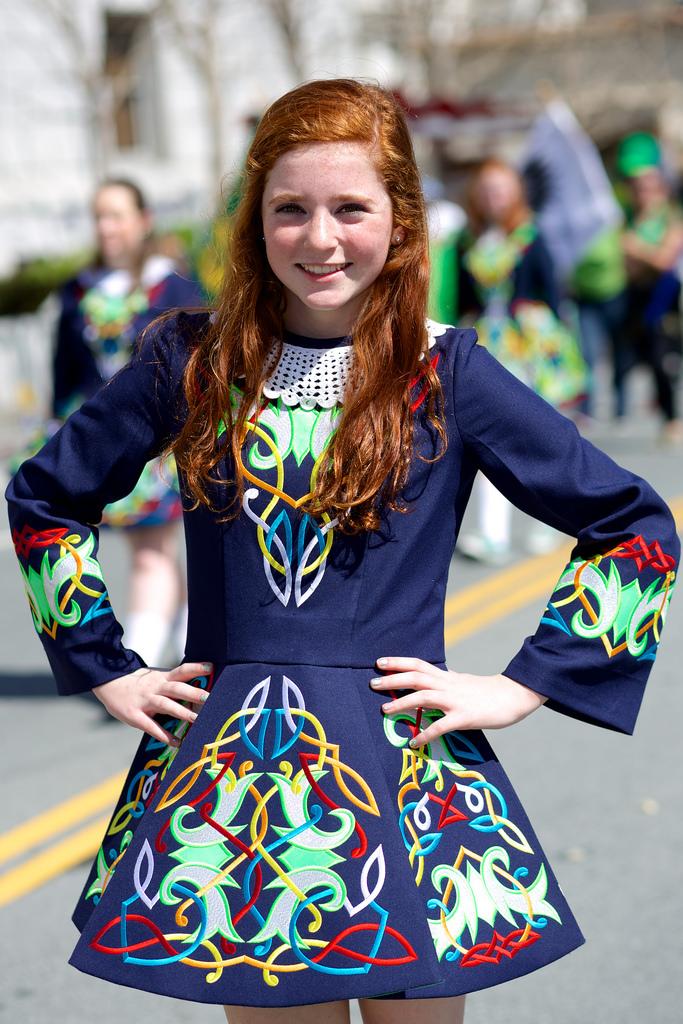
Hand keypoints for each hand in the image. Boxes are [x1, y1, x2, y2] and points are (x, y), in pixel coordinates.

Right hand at [93, 661, 213, 746]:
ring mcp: (145, 701)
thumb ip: (173, 684)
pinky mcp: (135, 715)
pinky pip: (151, 726)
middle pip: (177, 688)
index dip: (196, 668)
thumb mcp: (156, 678)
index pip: (181, 670)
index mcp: (162, 677)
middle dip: (193, 693)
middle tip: (209, 698)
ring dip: (182, 713)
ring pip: (166, 705)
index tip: (211, 667)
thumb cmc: (140, 683)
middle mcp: (155, 688)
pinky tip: (177, 742)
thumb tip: (198, 690)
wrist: (109, 684)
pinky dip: (164, 735)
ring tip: (198, 720)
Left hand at [371, 657, 546, 747]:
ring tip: (384, 710)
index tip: (380, 662)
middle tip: (373, 683)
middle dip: (393, 679)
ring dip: (402, 703)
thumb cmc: (487, 692)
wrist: (514, 695)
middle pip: (416, 676)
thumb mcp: (462, 682)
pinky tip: (414, 742)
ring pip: (424, 697)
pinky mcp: (465, 717)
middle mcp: (448, 685)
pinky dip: (426, 733)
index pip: (419, 664)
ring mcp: (456, 701)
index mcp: (447, 677)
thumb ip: (446, 681)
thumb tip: (431, 678)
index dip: (399, 662)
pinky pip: (441, 726)